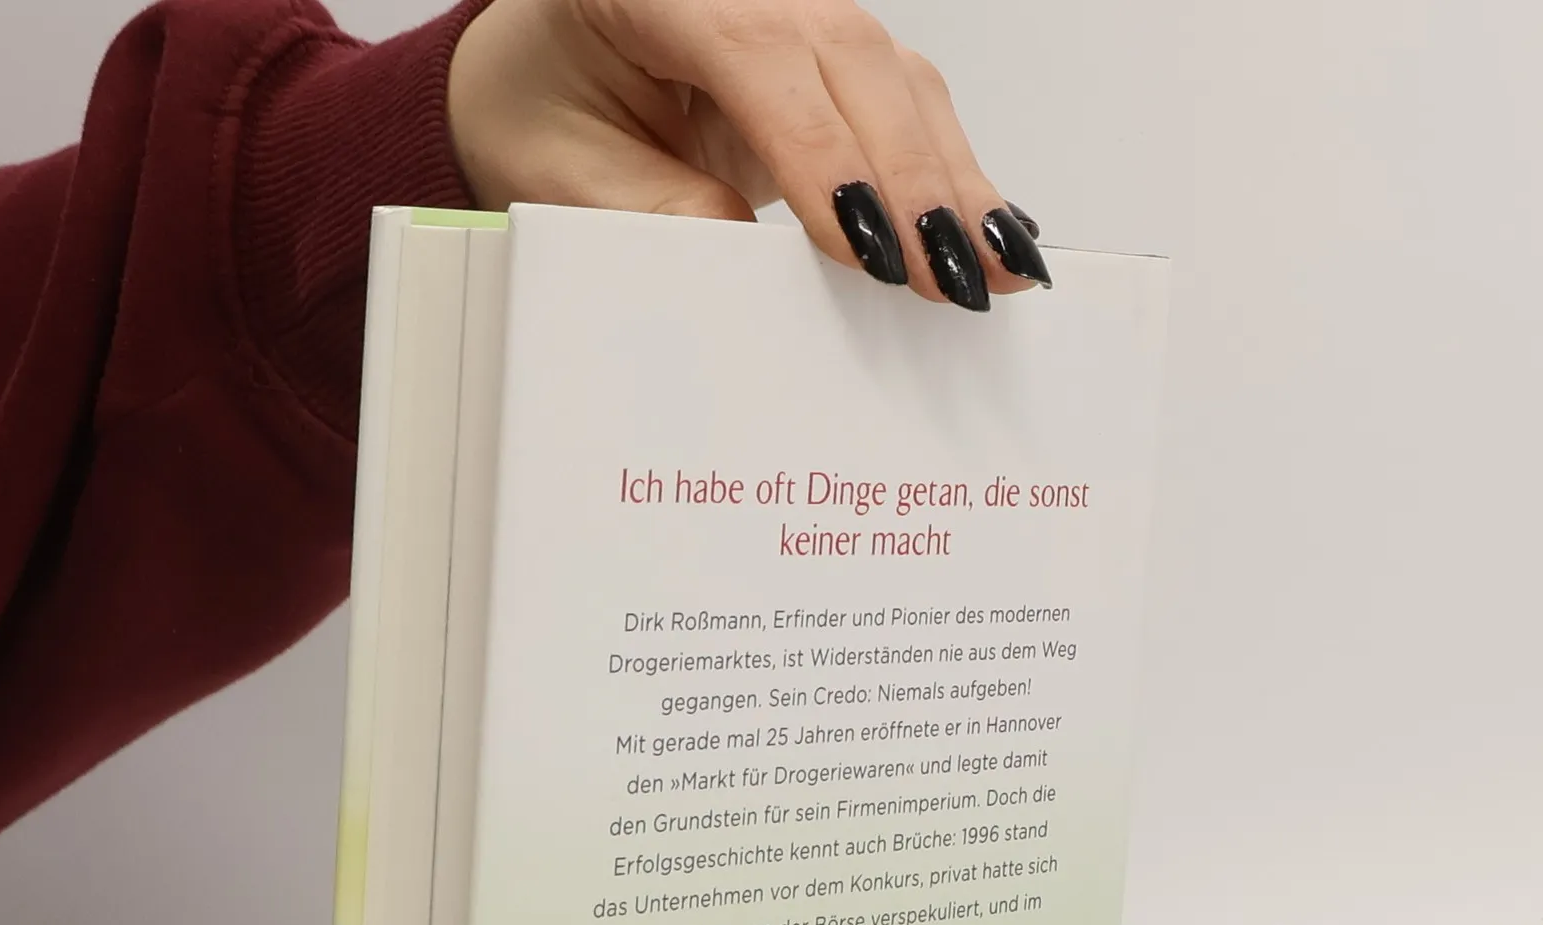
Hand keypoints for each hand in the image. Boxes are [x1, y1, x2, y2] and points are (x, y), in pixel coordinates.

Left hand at [447, 0, 1049, 311]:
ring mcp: (801, 11)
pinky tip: (996, 232)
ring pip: (900, 81)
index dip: (825, 159)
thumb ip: (655, 215)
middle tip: (955, 280)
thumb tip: (756, 270)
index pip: (762, 60)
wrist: (544, 74)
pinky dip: (953, 172)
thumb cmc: (544, 111)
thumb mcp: (564, 177)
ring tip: (998, 269)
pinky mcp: (834, 57)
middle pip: (857, 65)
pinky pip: (909, 102)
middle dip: (913, 183)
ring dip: (953, 182)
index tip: (869, 249)